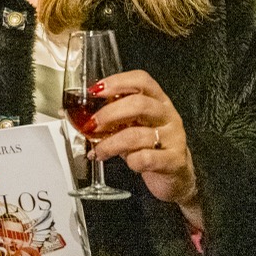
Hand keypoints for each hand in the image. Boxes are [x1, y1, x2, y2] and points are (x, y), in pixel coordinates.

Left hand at [86, 70, 200, 213]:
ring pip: (137, 135)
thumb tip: (80, 115)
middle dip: (109, 114)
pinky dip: (131, 161)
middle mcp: (168, 115)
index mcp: (157, 100)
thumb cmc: (149, 146)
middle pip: (139, 104)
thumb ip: (113, 117)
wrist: (174, 174)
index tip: (95, 91)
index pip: (141, 80)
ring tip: (99, 151)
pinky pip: (146, 158)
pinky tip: (127, 163)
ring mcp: (173, 137)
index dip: (117, 82)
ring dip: (110, 143)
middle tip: (92, 125)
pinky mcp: (174, 160)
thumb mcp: (132, 126)